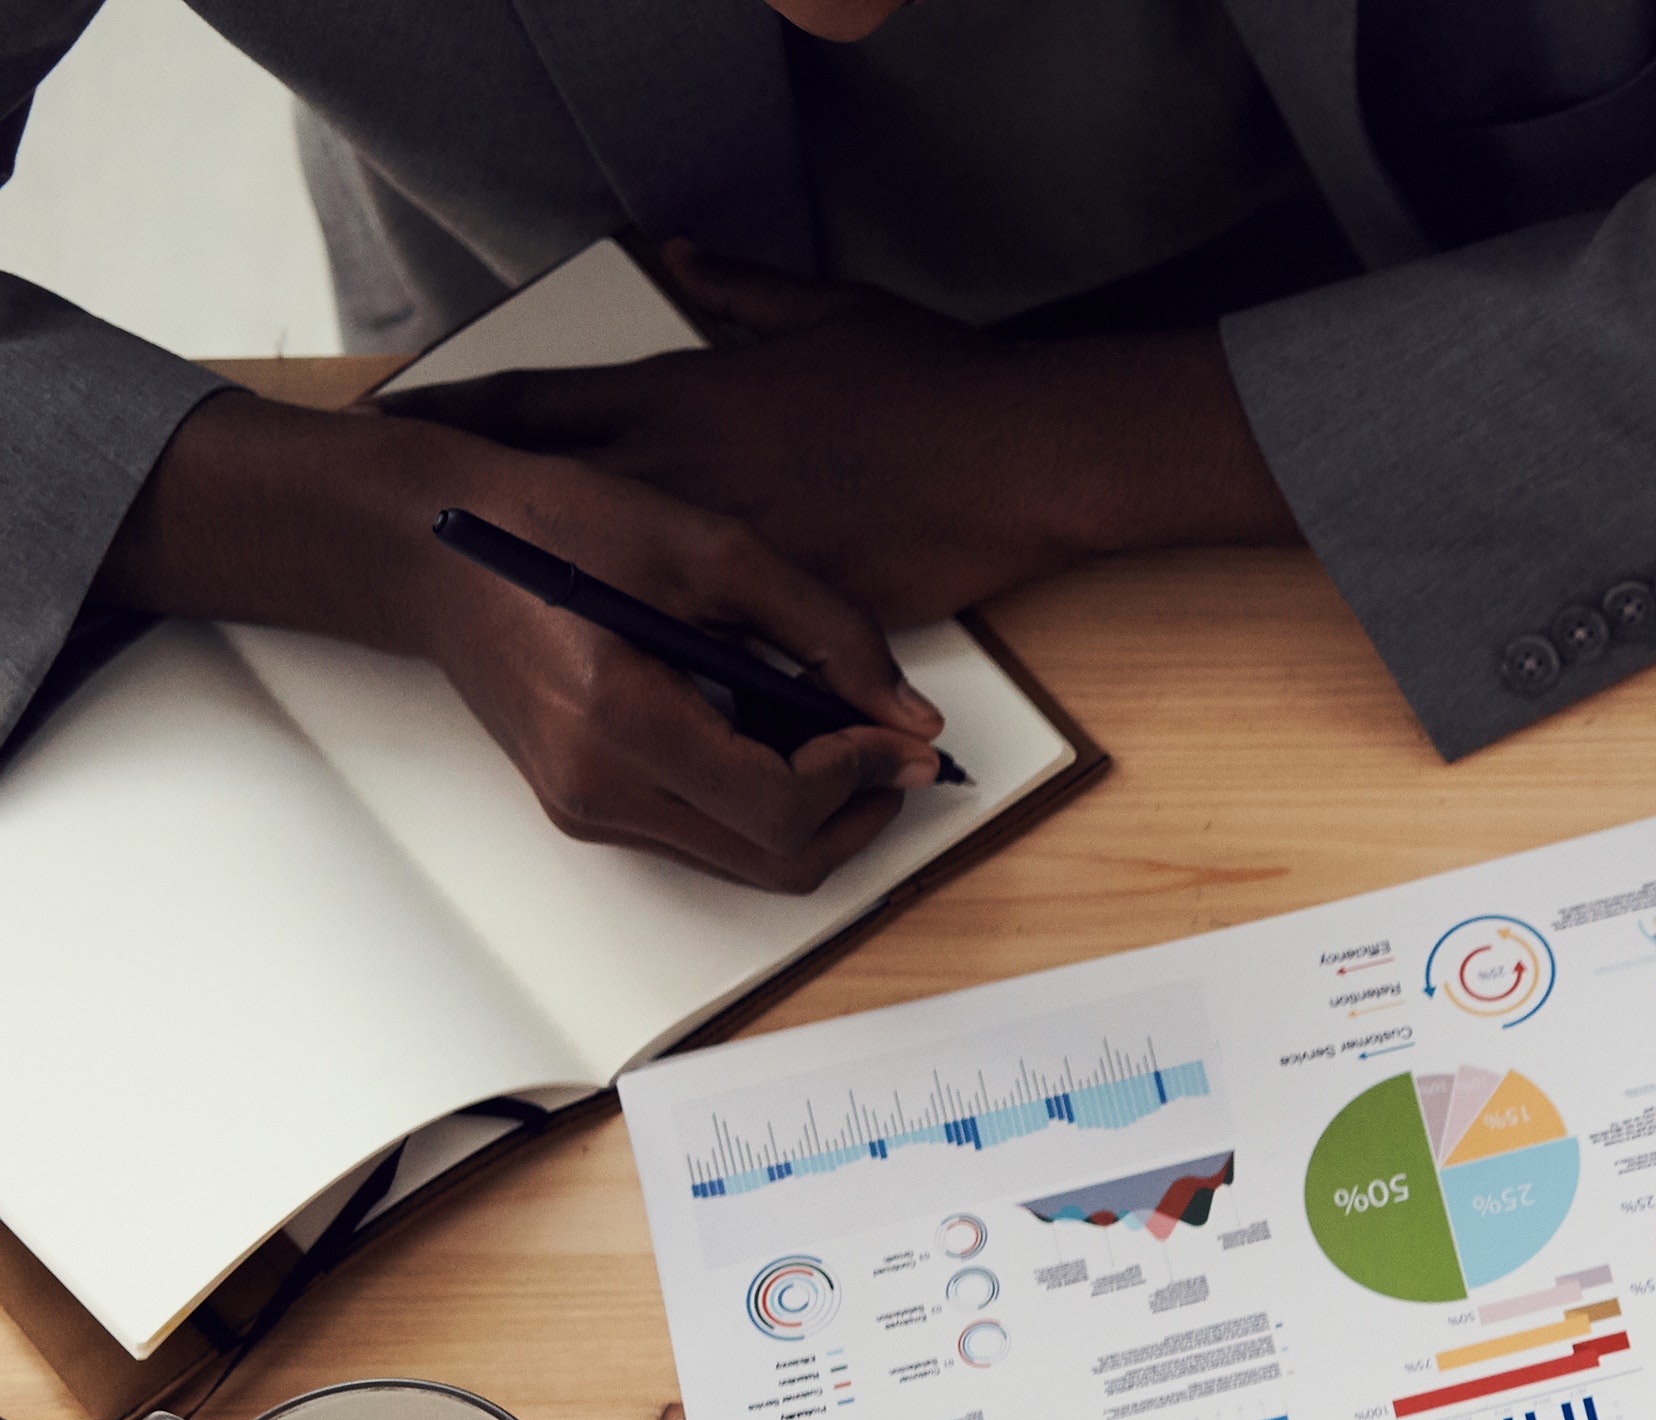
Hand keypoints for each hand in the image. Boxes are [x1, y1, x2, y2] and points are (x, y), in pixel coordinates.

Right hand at [87, 393, 935, 891]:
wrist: (433, 545)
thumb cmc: (555, 525)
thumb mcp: (707, 547)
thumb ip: (826, 631)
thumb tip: (913, 719)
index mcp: (619, 722)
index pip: (780, 805)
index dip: (862, 776)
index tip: (903, 737)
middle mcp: (597, 789)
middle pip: (775, 861)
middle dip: (856, 815)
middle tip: (896, 756)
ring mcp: (586, 808)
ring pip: (746, 862)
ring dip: (815, 816)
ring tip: (846, 744)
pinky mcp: (585, 806)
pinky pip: (705, 838)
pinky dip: (762, 806)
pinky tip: (779, 742)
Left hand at [388, 240, 1284, 620]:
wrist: (1018, 458)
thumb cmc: (932, 383)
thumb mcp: (828, 309)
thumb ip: (739, 289)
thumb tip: (681, 261)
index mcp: (684, 396)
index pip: (538, 404)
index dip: (461, 416)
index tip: (400, 425)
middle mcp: (686, 473)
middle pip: (546, 501)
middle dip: (478, 518)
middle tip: (411, 538)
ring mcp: (731, 548)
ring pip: (618, 587)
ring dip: (569, 608)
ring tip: (512, 628)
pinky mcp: (786, 607)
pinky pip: (715, 648)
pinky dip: (679, 664)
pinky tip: (641, 685)